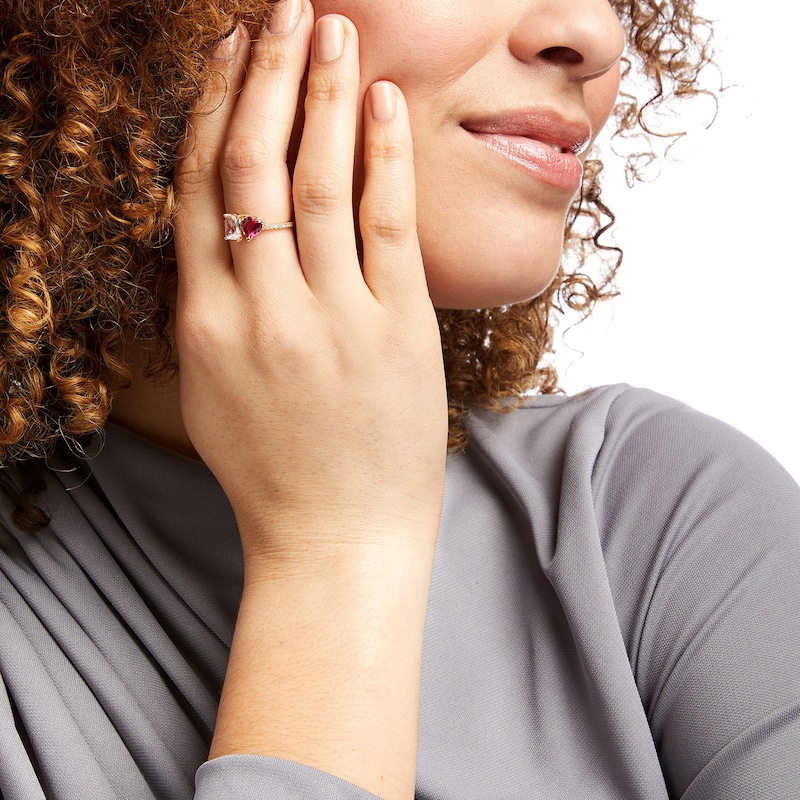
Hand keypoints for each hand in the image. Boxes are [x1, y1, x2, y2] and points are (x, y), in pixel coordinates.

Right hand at [173, 1, 447, 569]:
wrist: (334, 542)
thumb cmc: (275, 472)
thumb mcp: (216, 390)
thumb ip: (214, 310)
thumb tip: (224, 238)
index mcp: (203, 323)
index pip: (199, 188)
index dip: (216, 110)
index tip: (233, 54)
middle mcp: (258, 311)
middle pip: (252, 167)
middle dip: (267, 78)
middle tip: (283, 12)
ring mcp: (329, 321)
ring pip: (318, 182)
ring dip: (324, 98)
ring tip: (333, 34)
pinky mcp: (395, 333)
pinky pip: (387, 226)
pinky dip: (386, 157)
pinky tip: (386, 104)